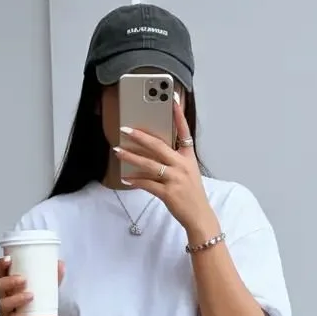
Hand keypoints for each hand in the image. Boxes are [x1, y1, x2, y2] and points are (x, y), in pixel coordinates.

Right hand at [0, 256, 64, 315]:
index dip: (0, 264)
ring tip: (30, 294)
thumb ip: (54, 279)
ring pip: (2, 298)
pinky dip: (17, 305)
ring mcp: (4, 310)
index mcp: (12, 286)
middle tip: (22, 278)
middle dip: (8, 279)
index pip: (0, 272)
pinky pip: (7, 313)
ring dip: (15, 294)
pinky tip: (28, 301)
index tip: (8, 258)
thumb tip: (60, 262)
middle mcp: (5, 296)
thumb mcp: (49, 293)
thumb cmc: (41, 311)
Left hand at [114, 98, 216, 239]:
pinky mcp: (168, 193)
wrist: (199, 216)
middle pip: (158, 145)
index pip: (184, 131)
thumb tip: (152, 150)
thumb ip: (175, 159)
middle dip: (140, 136)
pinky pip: (147, 184)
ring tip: (117, 150)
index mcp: (188, 157)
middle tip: (125, 129)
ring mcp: (175, 179)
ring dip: (130, 156)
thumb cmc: (192, 194)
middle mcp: (182, 165)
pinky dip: (134, 180)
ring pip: (148, 164)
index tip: (172, 99)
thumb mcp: (189, 172)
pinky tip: (125, 178)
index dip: (179, 115)